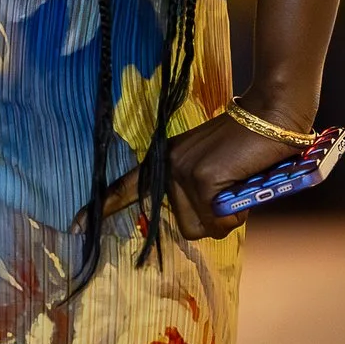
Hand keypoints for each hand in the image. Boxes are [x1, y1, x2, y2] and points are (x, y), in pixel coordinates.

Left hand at [90, 102, 309, 242]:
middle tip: (232, 191)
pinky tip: (244, 184)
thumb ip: (199, 192)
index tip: (74, 226)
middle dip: (214, 220)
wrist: (270, 116)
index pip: (126, 186)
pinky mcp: (200, 177)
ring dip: (226, 217)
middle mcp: (167, 166)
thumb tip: (204, 224)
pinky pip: (218, 220)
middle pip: (184, 227)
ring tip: (238, 185)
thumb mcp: (215, 170)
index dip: (104, 206)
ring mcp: (181, 171)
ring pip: (201, 227)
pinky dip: (238, 212)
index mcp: (166, 160)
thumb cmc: (250, 149)